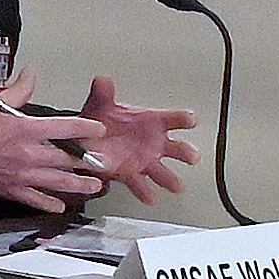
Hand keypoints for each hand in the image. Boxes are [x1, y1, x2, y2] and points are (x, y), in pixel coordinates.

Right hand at [0, 98, 114, 210]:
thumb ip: (18, 90)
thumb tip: (31, 74)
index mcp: (27, 129)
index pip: (67, 128)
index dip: (88, 128)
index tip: (99, 130)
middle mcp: (30, 153)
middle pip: (69, 159)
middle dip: (90, 162)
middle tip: (104, 164)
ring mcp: (22, 174)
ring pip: (59, 182)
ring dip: (79, 185)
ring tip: (94, 187)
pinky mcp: (10, 190)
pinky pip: (35, 200)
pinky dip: (50, 203)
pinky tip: (61, 206)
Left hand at [76, 76, 199, 202]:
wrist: (87, 139)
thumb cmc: (102, 121)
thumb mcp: (101, 105)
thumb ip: (103, 94)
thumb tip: (102, 80)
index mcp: (152, 123)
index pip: (174, 119)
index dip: (184, 119)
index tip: (190, 120)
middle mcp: (154, 143)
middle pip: (178, 148)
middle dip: (186, 153)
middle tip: (191, 157)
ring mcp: (145, 160)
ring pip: (163, 171)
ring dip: (171, 179)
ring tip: (178, 186)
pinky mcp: (132, 174)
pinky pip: (140, 184)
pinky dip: (144, 191)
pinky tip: (150, 197)